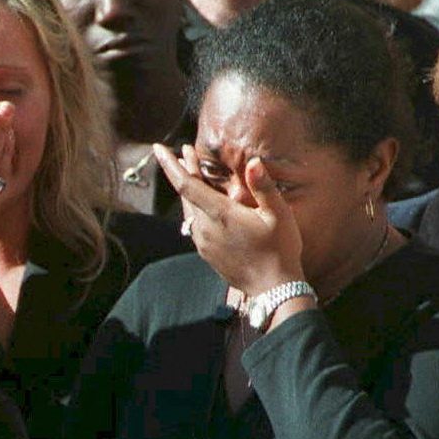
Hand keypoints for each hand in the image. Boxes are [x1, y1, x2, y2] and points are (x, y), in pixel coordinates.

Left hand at [155, 143, 304, 297]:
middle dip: (184, 170)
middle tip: (185, 151)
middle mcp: (205, 228)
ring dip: (190, 189)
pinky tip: (204, 203)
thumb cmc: (280, 250)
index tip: (158, 149)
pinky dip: (195, 207)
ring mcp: (204, 242)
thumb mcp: (278, 215)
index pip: (186, 184)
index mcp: (220, 214)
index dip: (170, 165)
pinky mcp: (206, 253)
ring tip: (193, 171)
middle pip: (186, 194)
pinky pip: (195, 224)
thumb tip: (253, 162)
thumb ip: (263, 187)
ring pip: (189, 209)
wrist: (273, 290)